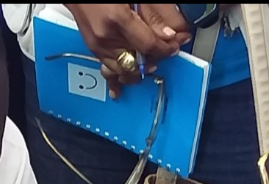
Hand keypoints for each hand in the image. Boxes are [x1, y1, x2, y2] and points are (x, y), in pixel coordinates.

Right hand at [65, 4, 189, 96]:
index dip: (166, 48)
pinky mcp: (93, 50)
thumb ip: (156, 13)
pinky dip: (121, 78)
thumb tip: (171, 33)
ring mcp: (97, 46)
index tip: (175, 45)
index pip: (149, 45)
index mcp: (117, 19)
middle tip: (167, 50)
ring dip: (140, 69)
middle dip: (156, 58)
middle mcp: (105, 37)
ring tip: (152, 62)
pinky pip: (109, 72)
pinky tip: (125, 86)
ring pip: (125, 70)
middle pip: (138, 62)